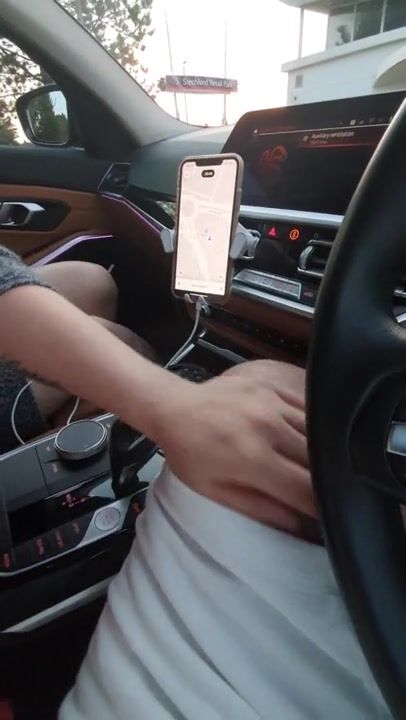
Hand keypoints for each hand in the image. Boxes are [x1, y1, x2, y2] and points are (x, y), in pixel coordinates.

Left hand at [157, 360, 316, 537]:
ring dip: (324, 453)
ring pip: (320, 432)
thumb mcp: (217, 491)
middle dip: (325, 481)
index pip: (304, 488)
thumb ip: (261, 509)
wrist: (173, 406)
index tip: (327, 517)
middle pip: (319, 459)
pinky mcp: (274, 387)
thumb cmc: (190, 453)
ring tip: (319, 466)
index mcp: (253, 457)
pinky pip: (309, 408)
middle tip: (324, 493)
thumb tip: (301, 526)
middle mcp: (268, 427)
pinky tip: (313, 437)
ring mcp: (273, 402)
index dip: (320, 507)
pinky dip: (316, 426)